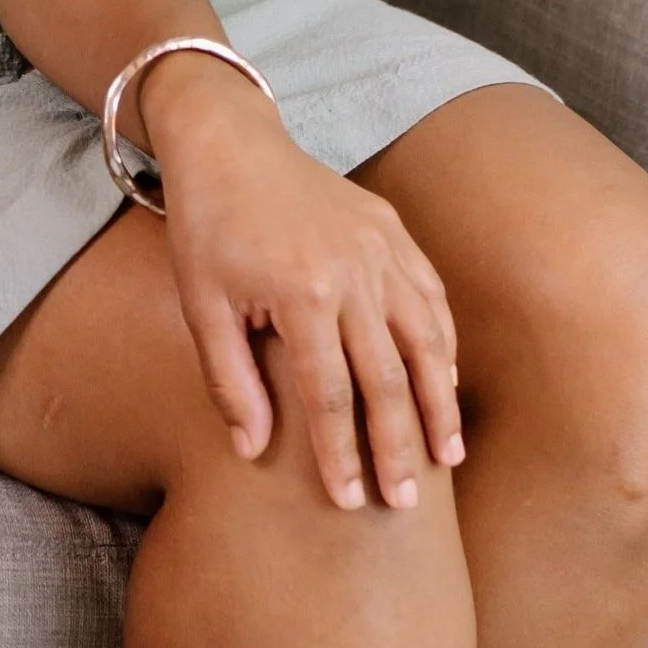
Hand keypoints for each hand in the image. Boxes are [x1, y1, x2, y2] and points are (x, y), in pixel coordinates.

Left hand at [142, 58, 463, 510]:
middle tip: (405, 501)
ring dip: (438, 403)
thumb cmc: (208, 230)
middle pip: (388, 377)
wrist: (231, 145)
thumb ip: (229, 379)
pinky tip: (446, 386)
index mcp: (302, 292)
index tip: (349, 502)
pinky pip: (433, 298)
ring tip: (446, 457)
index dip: (340, 453)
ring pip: (426, 340)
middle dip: (397, 445)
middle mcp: (354, 272)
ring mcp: (382, 250)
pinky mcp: (395, 233)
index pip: (329, 394)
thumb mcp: (201, 306)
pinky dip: (444, 346)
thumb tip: (252, 450)